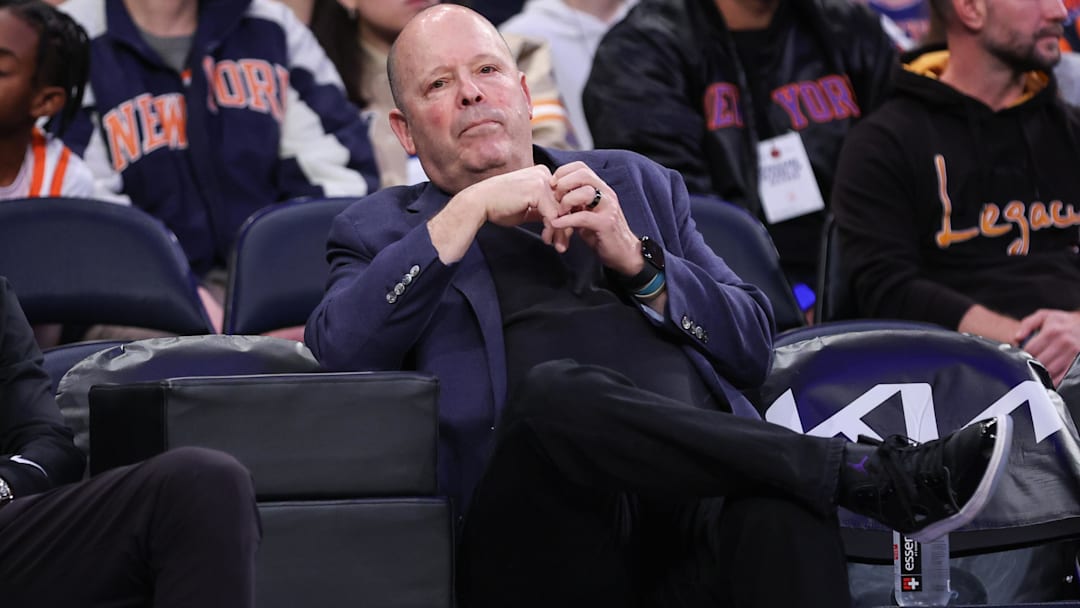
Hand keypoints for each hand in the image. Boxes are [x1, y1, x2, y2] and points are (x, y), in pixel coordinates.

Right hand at [428, 164, 568, 261]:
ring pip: (561, 211)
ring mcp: (541, 180)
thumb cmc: (498, 206)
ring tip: (557, 246)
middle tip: (562, 245)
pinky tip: (546, 239)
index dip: (562, 218)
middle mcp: (544, 173)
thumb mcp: (526, 207)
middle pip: (564, 204)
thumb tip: (558, 222)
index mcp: (541, 174)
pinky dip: (552, 230)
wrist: (478, 203)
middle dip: (565, 227)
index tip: (558, 236)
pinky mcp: (537, 190)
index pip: (561, 198)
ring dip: (560, 232)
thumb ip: (542, 210)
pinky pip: (553, 215)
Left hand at [548, 162, 641, 275]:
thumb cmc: (602, 233)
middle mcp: (606, 194)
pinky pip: (582, 216)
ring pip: (584, 192)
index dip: (563, 172)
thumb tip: (553, 195)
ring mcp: (608, 207)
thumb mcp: (586, 213)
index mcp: (601, 188)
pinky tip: (556, 224)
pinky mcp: (606, 223)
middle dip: (563, 184)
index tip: (552, 185)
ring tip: (559, 213)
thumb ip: (574, 202)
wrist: (624, 253)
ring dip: (566, 202)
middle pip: (582, 174)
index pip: (581, 167)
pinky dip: (566, 220)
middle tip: (554, 199)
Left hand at [1015, 309, 1079, 384]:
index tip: (1022, 355)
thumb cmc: (1062, 322)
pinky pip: (1063, 376)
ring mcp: (1073, 353)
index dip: (1023, 354)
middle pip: (1040, 362)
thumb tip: (1017, 338)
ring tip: (1038, 369)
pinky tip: (1049, 375)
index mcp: (1052, 331)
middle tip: (1029, 363)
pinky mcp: (1079, 362)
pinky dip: (1054, 379)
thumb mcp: (1044, 316)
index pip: (1030, 350)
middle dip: (1031, 364)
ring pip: (1051, 371)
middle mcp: (1064, 343)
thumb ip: (1028, 324)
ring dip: (1042, 373)